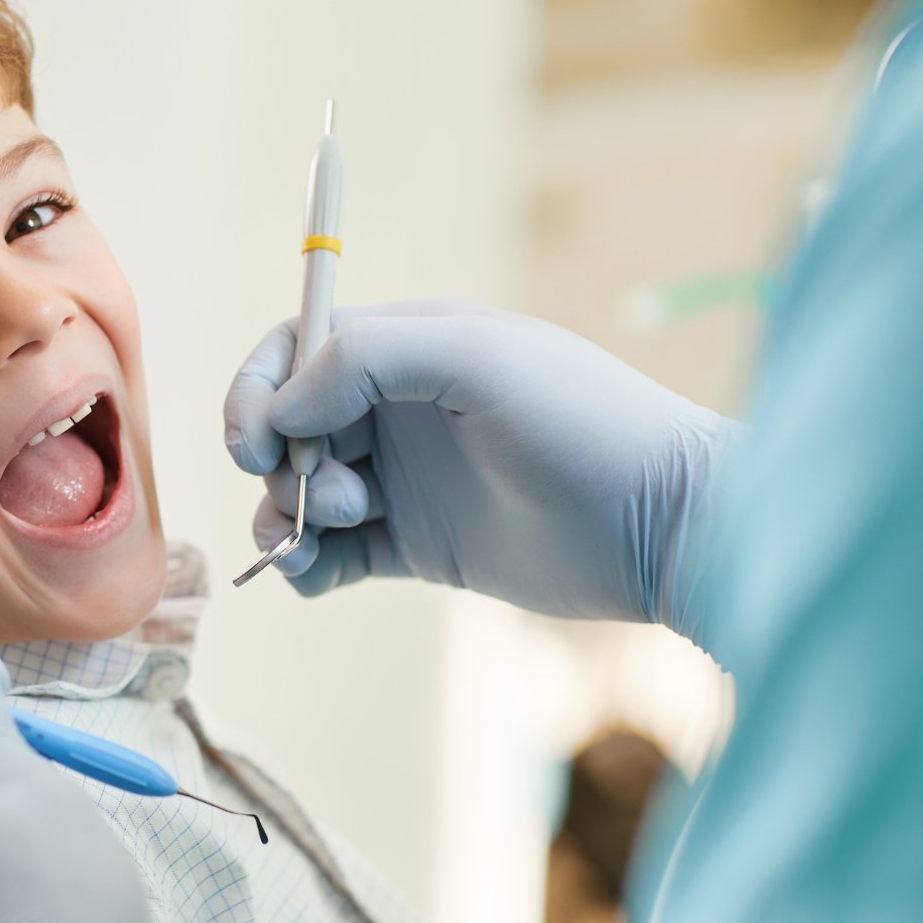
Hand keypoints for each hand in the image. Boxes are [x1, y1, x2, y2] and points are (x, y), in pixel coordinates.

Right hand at [223, 300, 734, 631]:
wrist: (664, 526)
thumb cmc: (582, 422)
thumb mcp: (474, 357)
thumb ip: (364, 360)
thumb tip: (283, 410)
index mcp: (408, 348)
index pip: (296, 347)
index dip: (259, 389)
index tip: (257, 444)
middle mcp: (396, 409)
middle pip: (286, 425)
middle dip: (278, 461)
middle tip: (328, 494)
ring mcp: (404, 481)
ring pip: (298, 494)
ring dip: (288, 516)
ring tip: (331, 535)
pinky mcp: (417, 549)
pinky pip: (330, 558)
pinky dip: (305, 568)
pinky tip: (317, 575)